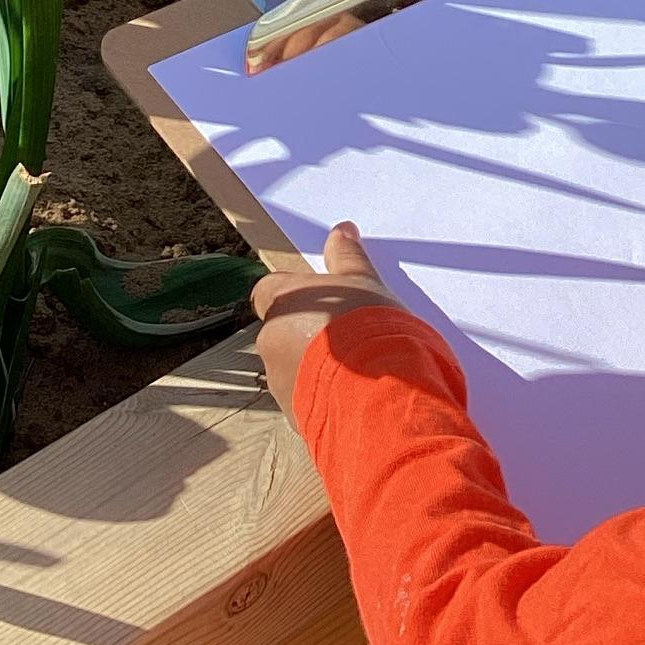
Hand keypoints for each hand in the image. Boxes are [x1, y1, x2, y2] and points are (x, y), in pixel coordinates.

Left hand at [251, 221, 398, 423]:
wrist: (377, 389)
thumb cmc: (368, 325)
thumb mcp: (364, 281)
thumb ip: (347, 257)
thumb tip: (341, 231)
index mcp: (282, 301)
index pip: (267, 291)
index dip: (293, 295)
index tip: (320, 300)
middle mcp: (270, 340)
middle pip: (281, 332)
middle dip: (307, 336)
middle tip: (346, 337)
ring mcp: (279, 380)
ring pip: (293, 369)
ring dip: (315, 369)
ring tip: (357, 371)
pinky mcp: (293, 414)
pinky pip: (306, 401)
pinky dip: (324, 398)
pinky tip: (355, 395)